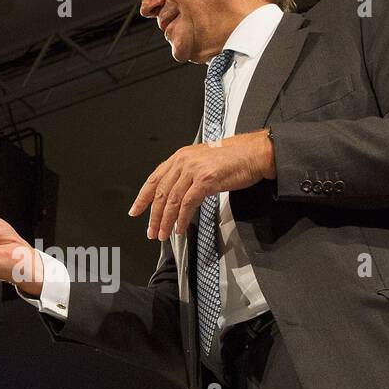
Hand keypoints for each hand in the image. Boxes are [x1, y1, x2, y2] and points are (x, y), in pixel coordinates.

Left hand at [128, 129, 275, 240]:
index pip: (154, 179)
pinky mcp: (205, 179)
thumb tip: (174, 196)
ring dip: (166, 221)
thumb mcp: (202, 162)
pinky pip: (188, 203)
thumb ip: (186, 175)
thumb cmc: (232, 160)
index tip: (135, 211)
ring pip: (172, 200)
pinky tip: (179, 228)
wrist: (253, 154)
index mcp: (179, 157)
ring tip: (163, 234)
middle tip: (151, 232)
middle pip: (161, 193)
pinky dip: (181, 218)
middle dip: (154, 216)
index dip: (142, 197)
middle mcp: (183, 161)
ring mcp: (194, 170)